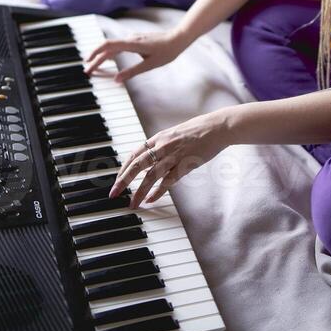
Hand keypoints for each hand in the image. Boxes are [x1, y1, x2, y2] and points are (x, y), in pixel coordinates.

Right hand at [83, 28, 187, 82]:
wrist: (177, 38)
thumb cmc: (166, 51)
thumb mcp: (150, 65)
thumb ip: (132, 72)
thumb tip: (117, 80)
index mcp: (132, 44)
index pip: (108, 46)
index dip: (96, 53)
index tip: (88, 62)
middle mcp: (129, 39)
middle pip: (107, 48)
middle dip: (96, 59)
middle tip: (88, 71)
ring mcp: (132, 39)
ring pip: (112, 47)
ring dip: (103, 57)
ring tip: (95, 67)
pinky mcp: (135, 40)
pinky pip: (119, 46)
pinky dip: (110, 54)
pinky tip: (108, 60)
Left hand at [109, 111, 228, 206]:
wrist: (216, 127)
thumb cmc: (198, 130)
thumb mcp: (174, 134)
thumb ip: (162, 145)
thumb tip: (152, 157)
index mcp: (158, 138)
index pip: (134, 154)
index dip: (123, 169)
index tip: (117, 181)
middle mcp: (163, 146)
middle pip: (137, 165)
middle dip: (123, 181)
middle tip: (114, 193)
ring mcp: (174, 155)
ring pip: (151, 176)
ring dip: (139, 191)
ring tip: (132, 203)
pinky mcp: (185, 164)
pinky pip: (168, 180)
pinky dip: (158, 191)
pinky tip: (150, 200)